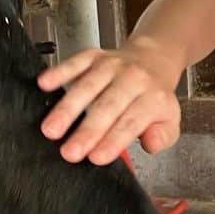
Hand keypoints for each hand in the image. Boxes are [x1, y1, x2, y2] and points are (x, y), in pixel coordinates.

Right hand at [38, 38, 181, 164]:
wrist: (152, 59)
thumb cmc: (154, 97)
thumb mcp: (170, 121)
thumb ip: (162, 136)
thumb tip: (150, 142)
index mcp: (153, 97)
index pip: (131, 122)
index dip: (113, 140)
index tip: (96, 157)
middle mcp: (132, 79)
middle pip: (107, 106)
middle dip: (87, 131)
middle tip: (69, 151)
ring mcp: (111, 65)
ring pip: (87, 86)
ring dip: (67, 108)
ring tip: (51, 130)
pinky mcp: (94, 56)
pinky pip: (75, 62)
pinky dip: (59, 71)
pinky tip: (44, 84)